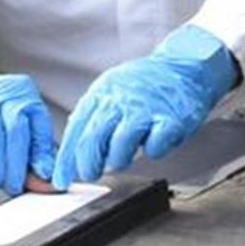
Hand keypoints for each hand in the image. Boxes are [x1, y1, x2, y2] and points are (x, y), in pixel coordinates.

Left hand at [52, 25, 237, 189]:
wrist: (183, 66)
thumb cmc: (146, 83)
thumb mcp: (110, 89)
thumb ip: (93, 115)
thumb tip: (72, 143)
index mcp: (101, 94)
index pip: (75, 131)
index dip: (66, 160)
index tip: (61, 179)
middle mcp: (119, 101)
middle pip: (93, 140)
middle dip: (88, 165)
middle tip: (91, 174)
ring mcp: (145, 109)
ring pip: (120, 145)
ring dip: (118, 160)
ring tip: (122, 159)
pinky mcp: (170, 120)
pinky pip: (155, 146)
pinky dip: (152, 151)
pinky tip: (152, 146)